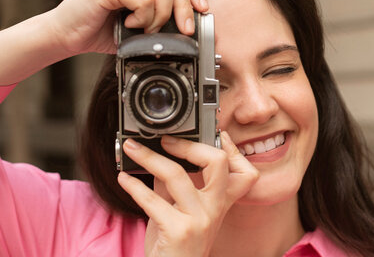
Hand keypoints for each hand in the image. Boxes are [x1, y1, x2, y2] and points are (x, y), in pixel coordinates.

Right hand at [50, 0, 207, 55]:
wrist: (67, 35)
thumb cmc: (104, 28)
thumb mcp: (144, 21)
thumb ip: (165, 14)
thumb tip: (194, 24)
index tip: (202, 9)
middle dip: (184, 7)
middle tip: (183, 29)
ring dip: (162, 15)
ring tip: (148, 28)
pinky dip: (144, 18)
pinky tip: (131, 25)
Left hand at [117, 132, 258, 256]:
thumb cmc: (174, 246)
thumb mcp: (179, 211)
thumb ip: (173, 186)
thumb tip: (158, 158)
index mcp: (220, 203)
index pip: (244, 172)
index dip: (233, 149)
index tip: (217, 133)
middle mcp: (214, 209)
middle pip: (217, 162)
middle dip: (189, 144)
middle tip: (167, 139)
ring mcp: (199, 219)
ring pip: (177, 174)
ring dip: (149, 157)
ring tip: (133, 149)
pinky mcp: (178, 230)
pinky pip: (152, 199)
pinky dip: (134, 185)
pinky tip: (124, 178)